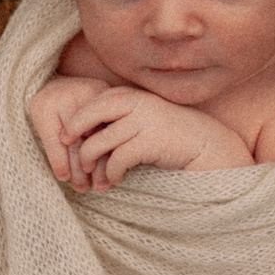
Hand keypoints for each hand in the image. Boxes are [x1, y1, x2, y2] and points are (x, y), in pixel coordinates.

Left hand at [33, 81, 252, 189]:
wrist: (208, 146)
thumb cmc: (173, 135)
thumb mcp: (147, 119)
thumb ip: (123, 118)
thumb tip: (90, 131)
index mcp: (134, 95)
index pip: (96, 100)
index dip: (78, 117)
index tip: (67, 134)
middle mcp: (136, 104)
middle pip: (91, 114)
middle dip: (75, 132)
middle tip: (68, 149)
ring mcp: (143, 122)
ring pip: (99, 142)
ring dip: (91, 161)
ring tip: (92, 174)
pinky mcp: (149, 143)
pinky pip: (117, 159)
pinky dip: (111, 172)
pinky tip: (114, 179)